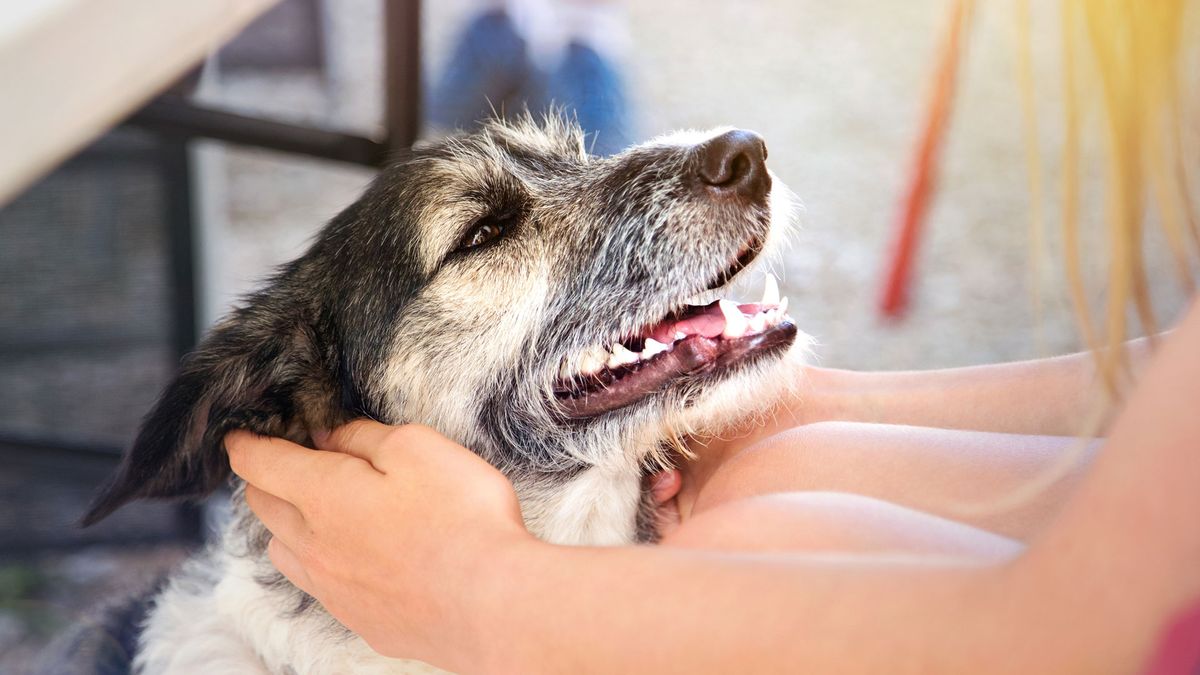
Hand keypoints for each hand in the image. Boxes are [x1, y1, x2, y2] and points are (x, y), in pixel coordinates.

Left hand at [226, 421, 535, 669]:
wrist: (489, 604)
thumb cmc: (460, 518)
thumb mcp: (418, 448)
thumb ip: (365, 437)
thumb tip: (330, 437)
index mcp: (323, 494)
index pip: (261, 464)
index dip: (245, 444)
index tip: (239, 436)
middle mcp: (315, 544)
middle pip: (264, 507)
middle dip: (263, 480)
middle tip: (279, 463)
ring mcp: (333, 588)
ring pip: (283, 551)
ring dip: (285, 525)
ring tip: (308, 512)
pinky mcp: (359, 619)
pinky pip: (318, 585)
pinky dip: (318, 563)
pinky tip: (346, 558)